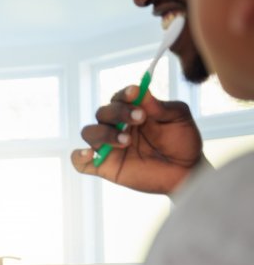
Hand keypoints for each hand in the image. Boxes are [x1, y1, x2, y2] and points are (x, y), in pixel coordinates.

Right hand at [71, 85, 204, 194]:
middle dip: (117, 113)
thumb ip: (160, 106)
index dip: (124, 94)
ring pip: (89, 133)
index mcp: (132, 111)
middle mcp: (116, 126)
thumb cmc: (182, 141)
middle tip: (139, 118)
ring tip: (125, 141)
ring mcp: (109, 147)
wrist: (186, 172)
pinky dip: (78, 157)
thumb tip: (142, 92)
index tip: (135, 93)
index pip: (119, 97)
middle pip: (102, 113)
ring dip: (104, 133)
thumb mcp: (178, 118)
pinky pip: (80, 162)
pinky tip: (89, 155)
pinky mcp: (105, 167)